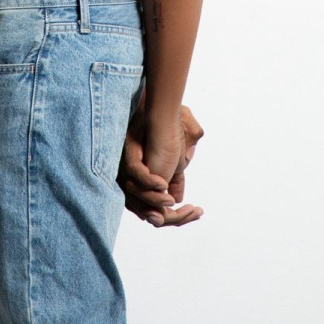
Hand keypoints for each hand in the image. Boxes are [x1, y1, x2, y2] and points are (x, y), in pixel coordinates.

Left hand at [117, 101, 204, 226]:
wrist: (157, 106)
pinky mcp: (125, 155)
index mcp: (142, 185)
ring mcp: (127, 169)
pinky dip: (149, 184)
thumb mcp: (174, 160)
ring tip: (173, 202)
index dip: (176, 217)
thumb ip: (174, 178)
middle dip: (171, 216)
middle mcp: (132, 180)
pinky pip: (135, 175)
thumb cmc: (165, 131)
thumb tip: (177, 199)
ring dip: (157, 202)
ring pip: (139, 198)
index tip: (198, 211)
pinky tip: (163, 185)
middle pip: (147, 212)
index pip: (156, 212)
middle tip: (193, 211)